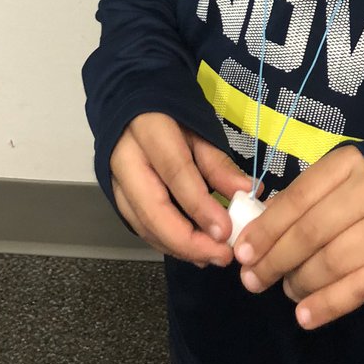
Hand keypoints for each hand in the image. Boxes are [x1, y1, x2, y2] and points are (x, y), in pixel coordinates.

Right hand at [111, 112, 252, 267]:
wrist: (132, 105)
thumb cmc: (171, 115)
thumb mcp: (198, 129)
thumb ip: (219, 163)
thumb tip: (247, 192)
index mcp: (149, 130)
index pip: (175, 172)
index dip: (200, 206)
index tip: (226, 232)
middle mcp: (124, 158)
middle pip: (152, 209)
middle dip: (187, 241)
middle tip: (220, 256)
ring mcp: (115, 180)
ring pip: (143, 224)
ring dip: (178, 248)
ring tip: (211, 257)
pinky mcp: (116, 196)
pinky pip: (140, 226)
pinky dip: (166, 243)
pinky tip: (192, 251)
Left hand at [233, 145, 363, 328]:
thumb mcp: (342, 173)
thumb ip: (306, 195)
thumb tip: (260, 228)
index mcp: (347, 165)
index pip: (299, 198)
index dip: (267, 227)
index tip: (243, 252)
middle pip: (312, 232)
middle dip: (276, 260)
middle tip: (253, 279)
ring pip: (333, 262)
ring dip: (301, 283)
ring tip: (286, 291)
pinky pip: (360, 286)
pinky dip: (330, 304)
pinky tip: (305, 316)